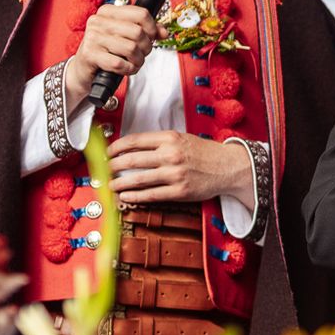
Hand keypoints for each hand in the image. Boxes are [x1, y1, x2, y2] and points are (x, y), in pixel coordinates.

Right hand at [64, 4, 162, 105]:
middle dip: (146, 47)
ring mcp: (92, 37)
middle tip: (142, 54)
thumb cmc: (106, 51)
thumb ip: (146, 31)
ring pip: (131, 48)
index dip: (152, 28)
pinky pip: (119, 63)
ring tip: (134, 62)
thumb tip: (164, 32)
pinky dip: (128, 69)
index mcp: (108, 12)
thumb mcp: (125, 36)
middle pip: (138, 32)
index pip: (141, 13)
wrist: (83, 70)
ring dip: (138, 60)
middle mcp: (98, 21)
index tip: (151, 37)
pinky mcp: (89, 54)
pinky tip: (125, 69)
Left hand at [107, 130, 252, 208]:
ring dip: (119, 183)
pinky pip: (150, 195)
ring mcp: (175, 174)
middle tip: (106, 169)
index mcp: (170, 138)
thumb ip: (160, 142)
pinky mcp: (179, 191)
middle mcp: (171, 155)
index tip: (108, 152)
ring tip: (111, 185)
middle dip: (113, 166)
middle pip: (131, 160)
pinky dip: (134, 196)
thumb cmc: (204, 153)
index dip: (116, 147)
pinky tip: (125, 197)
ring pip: (137, 179)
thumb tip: (132, 149)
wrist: (228, 167)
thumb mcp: (182, 138)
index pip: (134, 141)